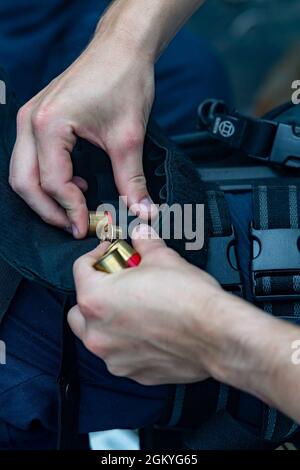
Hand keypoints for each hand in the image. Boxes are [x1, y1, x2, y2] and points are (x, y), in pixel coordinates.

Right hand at [9, 28, 155, 237]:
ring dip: (44, 197)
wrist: (121, 48)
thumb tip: (142, 212)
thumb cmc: (124, 81)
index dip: (71, 210)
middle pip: (24, 182)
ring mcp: (31, 118)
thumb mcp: (129, 137)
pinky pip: (30, 158)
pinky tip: (75, 183)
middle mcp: (31, 122)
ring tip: (75, 208)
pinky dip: (46, 178)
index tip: (89, 226)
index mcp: (49, 126)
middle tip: (75, 226)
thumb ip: (132, 180)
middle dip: (49, 211)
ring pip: (22, 172)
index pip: (53, 183)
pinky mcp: (38, 118)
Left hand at [68, 225, 222, 384]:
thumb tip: (141, 234)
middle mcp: (98, 332)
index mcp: (97, 298)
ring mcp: (113, 357)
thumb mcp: (163, 257)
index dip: (96, 254)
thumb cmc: (190, 299)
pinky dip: (126, 342)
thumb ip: (144, 242)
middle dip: (93, 294)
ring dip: (107, 321)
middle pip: (80, 308)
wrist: (217, 334)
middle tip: (117, 283)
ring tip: (133, 308)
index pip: (80, 269)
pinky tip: (148, 331)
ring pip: (96, 335)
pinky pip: (119, 354)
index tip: (110, 252)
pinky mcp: (132, 373)